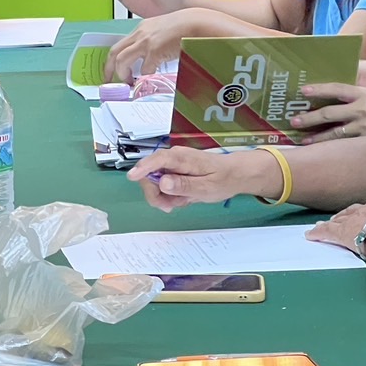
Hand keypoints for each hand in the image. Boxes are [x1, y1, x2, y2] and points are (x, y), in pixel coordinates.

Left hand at [103, 9, 197, 82]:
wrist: (197, 22)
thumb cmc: (186, 28)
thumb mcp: (164, 31)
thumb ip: (155, 42)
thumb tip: (151, 59)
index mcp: (142, 29)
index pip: (121, 44)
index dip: (115, 59)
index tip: (114, 69)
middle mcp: (140, 34)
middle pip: (114, 52)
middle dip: (109, 68)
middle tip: (109, 80)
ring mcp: (146, 42)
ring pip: (122, 61)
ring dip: (122, 74)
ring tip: (129, 82)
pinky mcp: (155, 50)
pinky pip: (144, 69)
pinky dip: (145, 77)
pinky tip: (150, 79)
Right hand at [127, 146, 259, 211]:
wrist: (234, 174)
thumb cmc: (223, 178)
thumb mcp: (207, 187)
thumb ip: (184, 185)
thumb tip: (162, 182)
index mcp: (182, 158)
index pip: (158, 159)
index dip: (142, 168)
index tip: (131, 177)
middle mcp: (174, 157)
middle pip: (150, 174)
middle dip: (155, 193)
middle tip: (170, 207)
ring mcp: (172, 164)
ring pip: (153, 181)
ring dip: (163, 196)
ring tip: (182, 201)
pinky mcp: (173, 170)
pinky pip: (161, 183)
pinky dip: (168, 195)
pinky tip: (182, 198)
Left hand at [292, 82, 365, 143]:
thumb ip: (360, 98)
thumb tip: (336, 99)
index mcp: (365, 94)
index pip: (337, 89)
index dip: (320, 89)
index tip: (303, 90)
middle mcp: (363, 108)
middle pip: (330, 112)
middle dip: (310, 118)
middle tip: (293, 121)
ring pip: (335, 133)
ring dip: (317, 137)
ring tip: (302, 140)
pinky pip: (346, 145)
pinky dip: (332, 148)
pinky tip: (322, 151)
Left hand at [304, 198, 365, 254]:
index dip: (365, 213)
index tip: (364, 216)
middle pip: (353, 212)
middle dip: (346, 216)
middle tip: (339, 219)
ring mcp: (354, 220)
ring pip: (340, 221)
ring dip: (332, 223)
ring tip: (323, 225)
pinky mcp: (343, 233)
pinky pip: (328, 232)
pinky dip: (319, 233)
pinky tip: (310, 234)